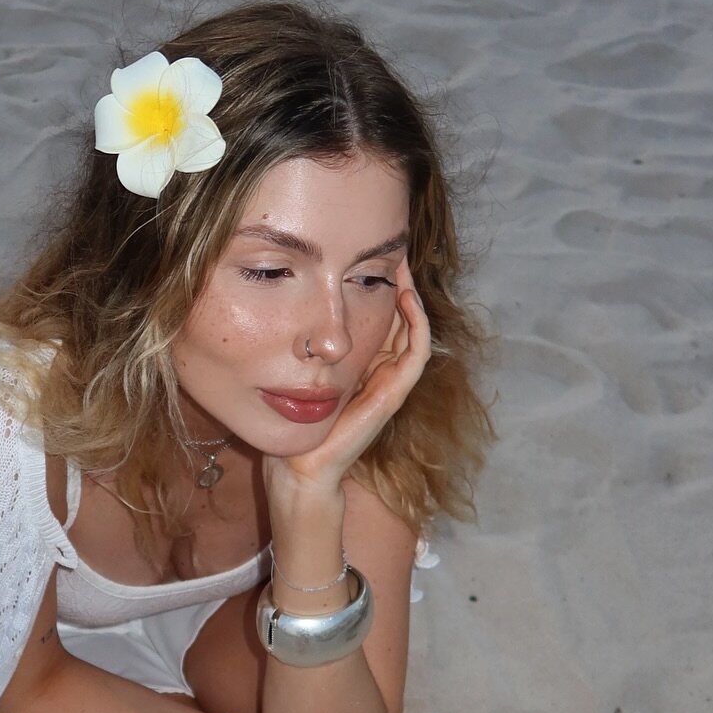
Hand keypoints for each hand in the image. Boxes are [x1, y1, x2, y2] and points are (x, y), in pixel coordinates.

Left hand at [265, 257, 432, 498]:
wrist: (300, 465)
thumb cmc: (294, 419)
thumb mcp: (299, 366)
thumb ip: (306, 342)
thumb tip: (296, 299)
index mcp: (363, 361)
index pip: (381, 314)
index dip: (380, 284)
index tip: (369, 253)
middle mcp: (381, 369)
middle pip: (401, 316)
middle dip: (399, 282)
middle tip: (393, 248)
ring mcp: (390, 382)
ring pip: (415, 330)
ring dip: (412, 296)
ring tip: (401, 266)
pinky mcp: (393, 395)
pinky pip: (417, 353)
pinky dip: (417, 325)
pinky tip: (405, 299)